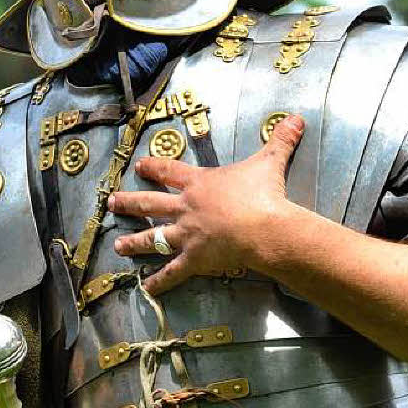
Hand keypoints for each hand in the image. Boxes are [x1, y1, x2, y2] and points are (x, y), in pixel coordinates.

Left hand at [109, 115, 303, 294]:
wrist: (262, 226)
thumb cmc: (262, 193)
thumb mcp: (269, 162)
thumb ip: (279, 140)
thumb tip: (296, 119)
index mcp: (198, 183)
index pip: (169, 170)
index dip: (153, 167)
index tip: (139, 166)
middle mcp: (185, 207)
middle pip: (150, 203)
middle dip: (129, 203)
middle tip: (111, 203)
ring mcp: (186, 234)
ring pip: (153, 237)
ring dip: (134, 242)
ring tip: (118, 246)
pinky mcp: (194, 258)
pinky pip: (172, 271)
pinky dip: (159, 281)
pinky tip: (146, 288)